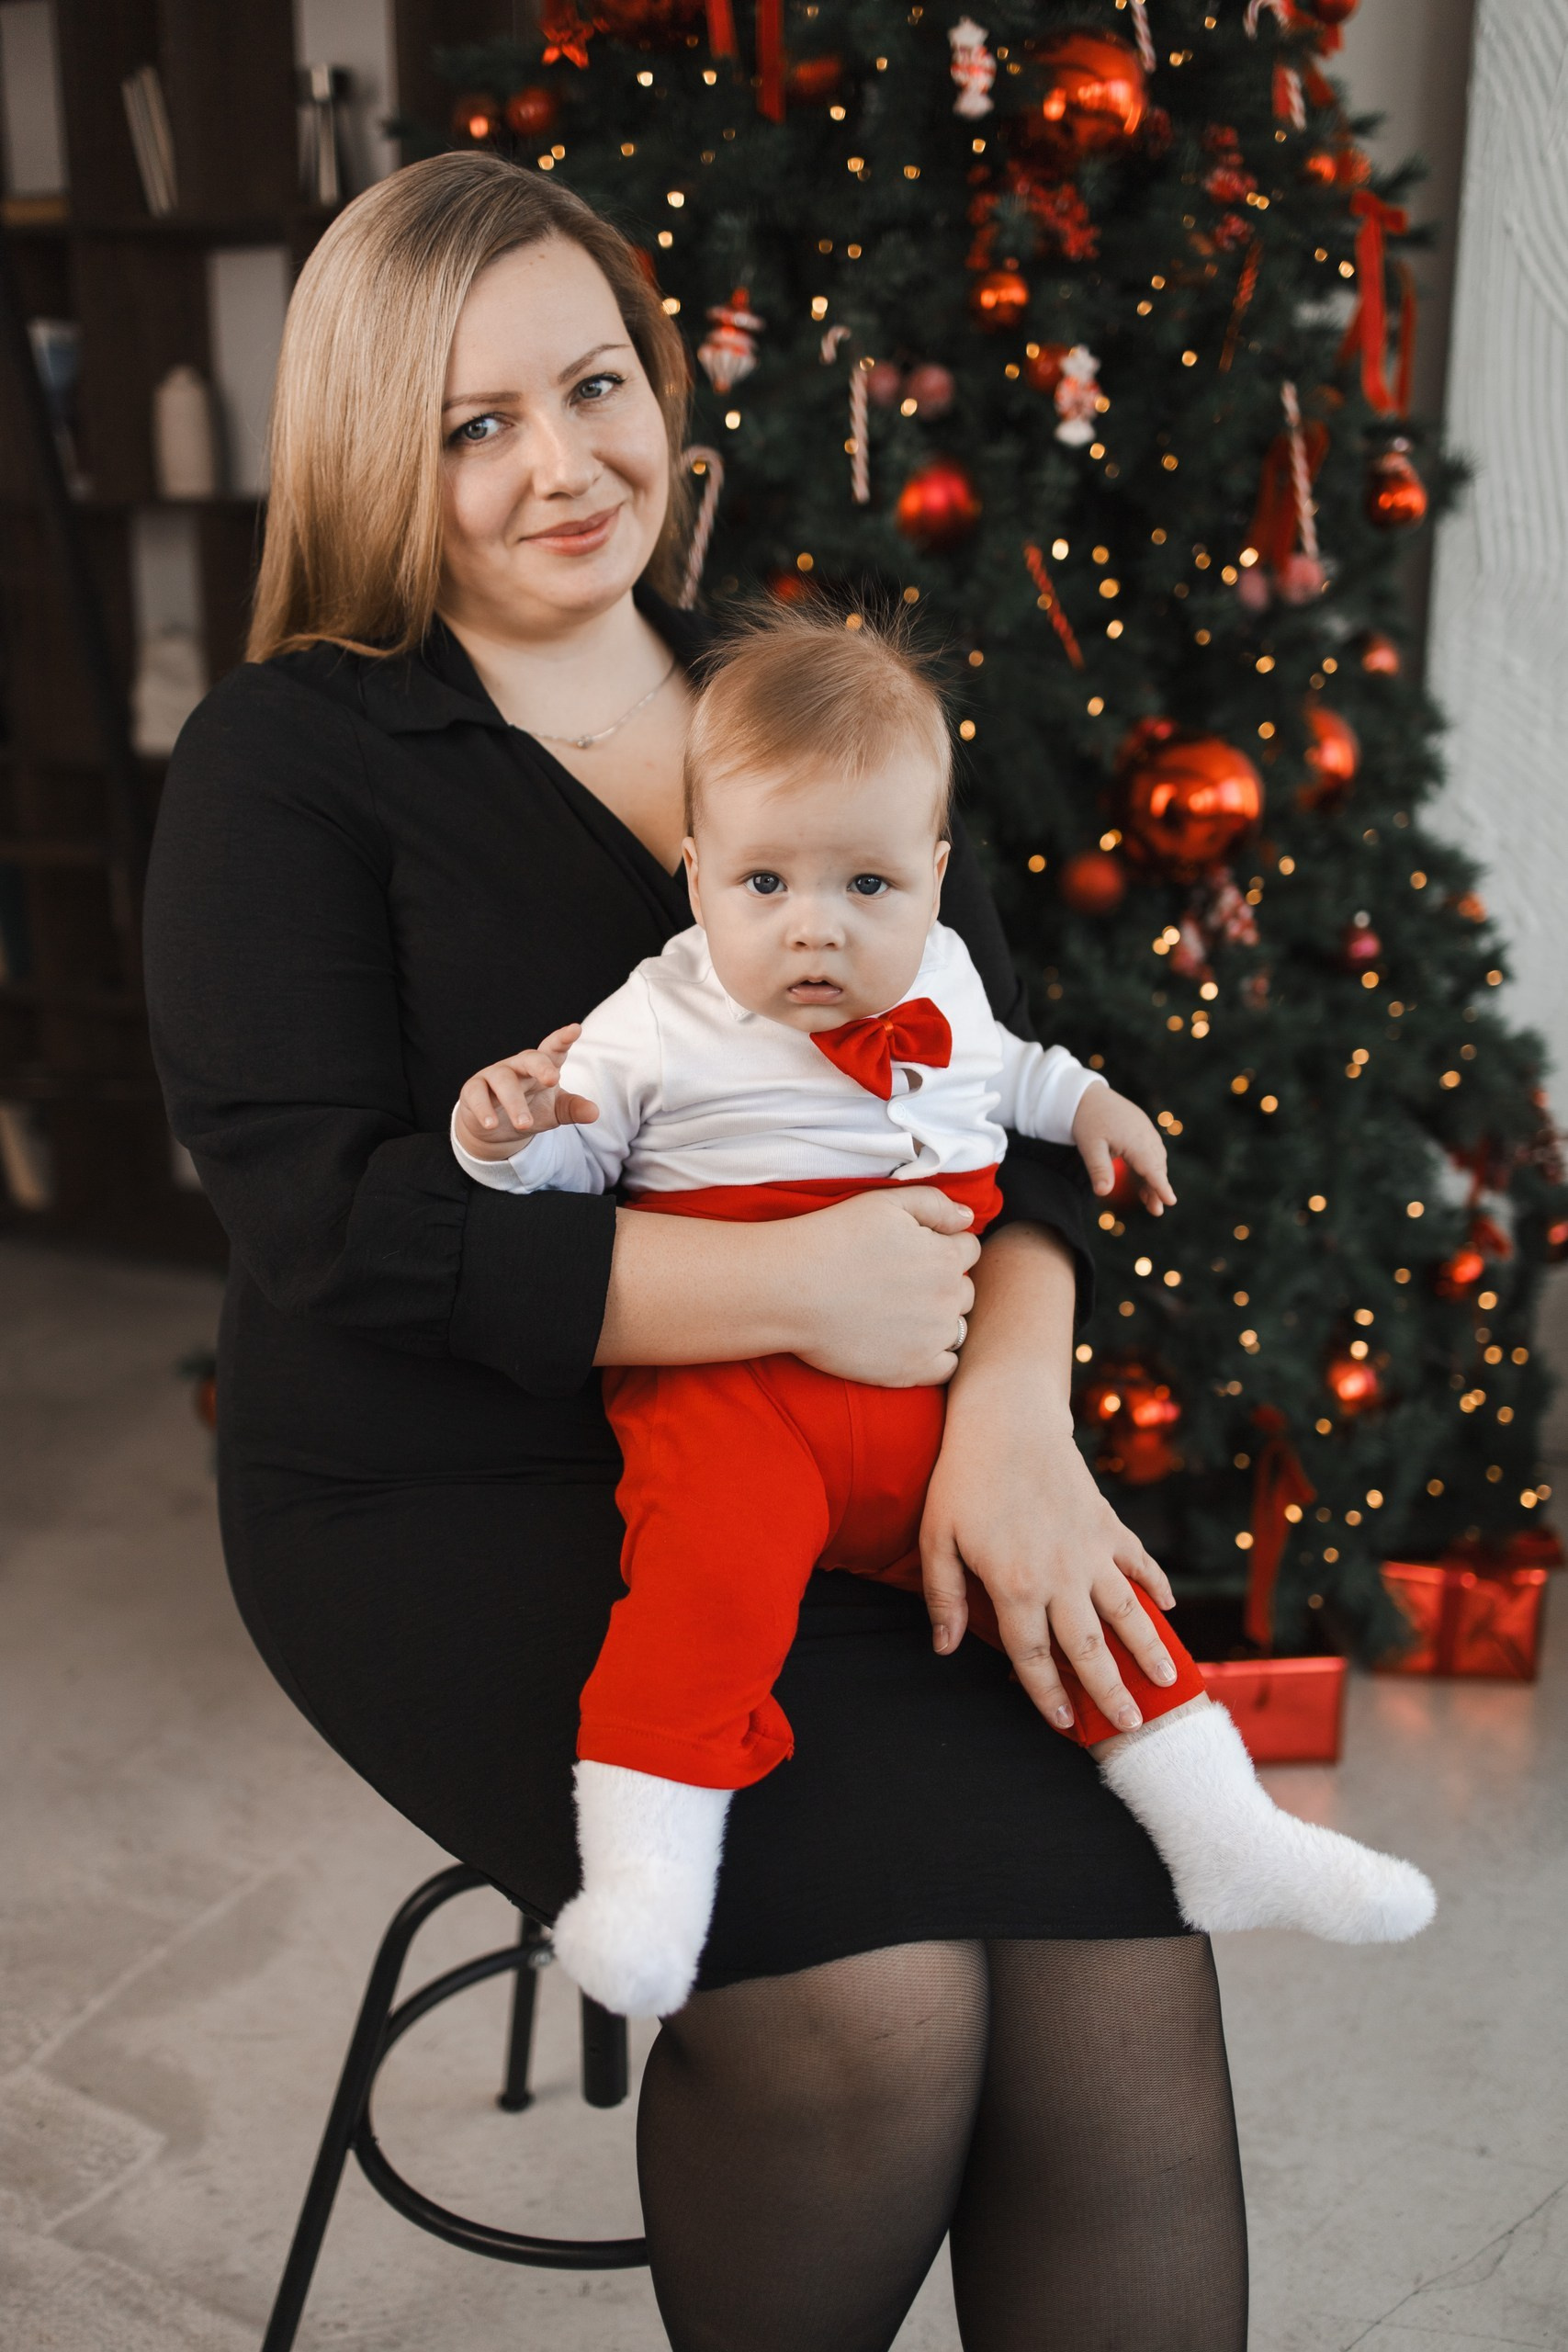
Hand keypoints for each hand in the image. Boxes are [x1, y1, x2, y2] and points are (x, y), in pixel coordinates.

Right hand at [453, 1024, 599, 1162]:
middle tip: (552, 1080)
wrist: (496, 1128)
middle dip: (541, 1067)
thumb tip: (595, 1113)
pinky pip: (477, 1095)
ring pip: (504, 1082)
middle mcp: (518, 1066)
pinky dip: (484, 1109)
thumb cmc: (531, 1109)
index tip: (576, 1030)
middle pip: (529, 1059)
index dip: (563, 1039)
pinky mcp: (473, 1090)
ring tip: (524, 1125)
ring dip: (514, 1103)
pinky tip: (491, 1124)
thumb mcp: (556, 1111)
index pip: (554, 1049)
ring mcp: (494, 1075)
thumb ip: (574, 1109)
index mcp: (541, 1065)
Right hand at [788, 1187, 981, 1387]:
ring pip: (957, 1327)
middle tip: (903, 1283)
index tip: (914, 1251)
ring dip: (940, 1319)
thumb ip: (935, 1204)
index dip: (944, 1246)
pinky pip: (947, 1367)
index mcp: (945, 1257)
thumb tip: (968, 1217)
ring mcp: (931, 1337)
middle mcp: (947, 1299)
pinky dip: (935, 1356)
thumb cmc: (834, 1238)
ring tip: (901, 1312)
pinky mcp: (911, 1369)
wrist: (791, 1289)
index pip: (969, 1249)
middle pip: (965, 1289)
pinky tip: (906, 1342)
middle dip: (944, 1283)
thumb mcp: (886, 1203)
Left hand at [921, 1393, 1177, 1732]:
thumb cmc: (963, 1478)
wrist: (1008, 1418)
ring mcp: (1090, 1550)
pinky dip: (1157, 1585)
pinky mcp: (1107, 1524)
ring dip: (1149, 1650)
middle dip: (1112, 1692)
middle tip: (1134, 1726)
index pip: (1034, 1656)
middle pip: (1090, 1649)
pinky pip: (1139, 1562)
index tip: (1067, 1722)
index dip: (1049, 1695)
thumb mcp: (936, 1538)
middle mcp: (1060, 1576)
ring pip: (1127, 1613)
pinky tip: (1170, 1608)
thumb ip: (943, 1596)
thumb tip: (943, 1648)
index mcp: (1015, 1586)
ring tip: (1168, 1682)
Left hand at [1072, 1083, 1176, 1217]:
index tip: (1171, 1202)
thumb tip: (1103, 1193)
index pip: (1152, 1168)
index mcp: (1135, 1140)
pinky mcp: (1140, 1128)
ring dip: (1154, 1178)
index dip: (1161, 1187)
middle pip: (1156, 1166)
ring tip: (1150, 1200)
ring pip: (1155, 1158)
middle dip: (1158, 1188)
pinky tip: (1144, 1178)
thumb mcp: (1089, 1146)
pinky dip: (1150, 1165)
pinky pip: (1151, 1150)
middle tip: (1156, 1211)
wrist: (1086, 1093)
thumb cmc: (1087, 1120)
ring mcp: (1145, 1130)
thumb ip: (1099, 1169)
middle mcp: (1145, 1135)